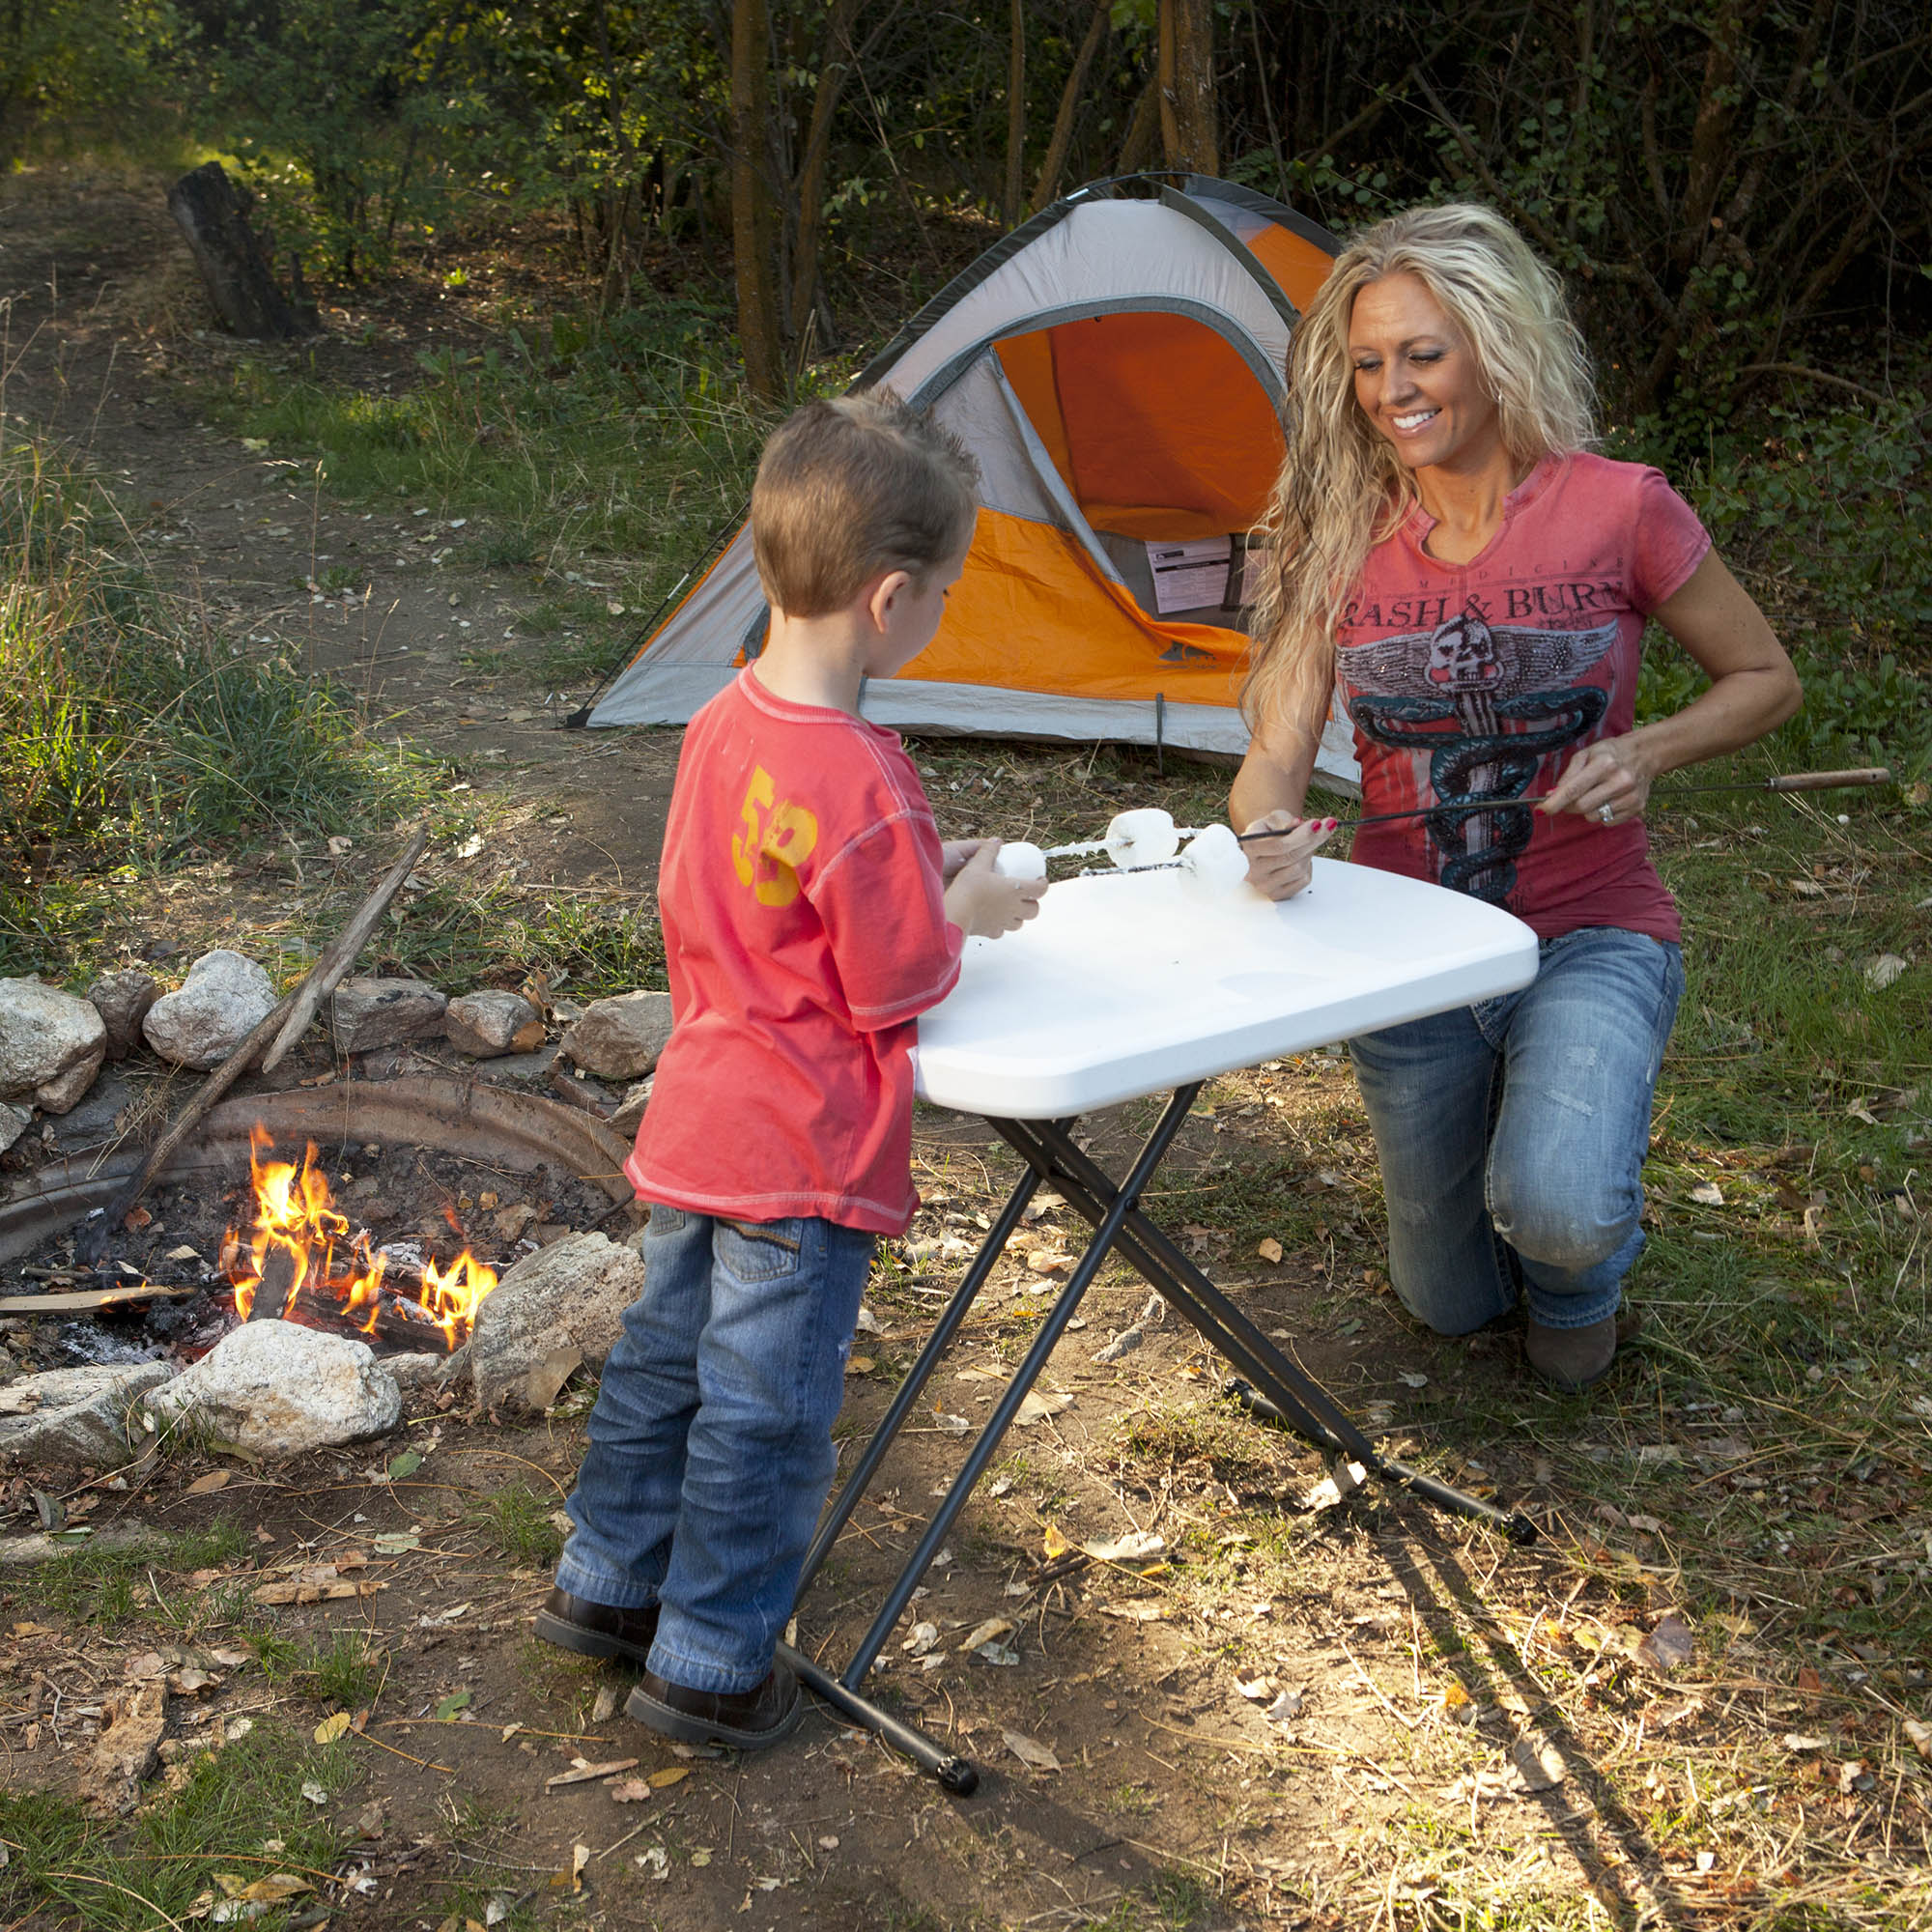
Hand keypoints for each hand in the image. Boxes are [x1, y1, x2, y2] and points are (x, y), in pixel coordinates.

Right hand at [943, 840, 1046, 937]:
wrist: (954, 912)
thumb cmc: (968, 889)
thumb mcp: (978, 864)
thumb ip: (988, 851)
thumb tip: (996, 841)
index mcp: (1016, 891)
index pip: (1040, 889)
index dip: (1043, 883)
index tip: (1040, 879)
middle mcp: (1013, 909)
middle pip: (1034, 910)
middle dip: (1033, 902)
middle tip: (1027, 895)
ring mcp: (1004, 922)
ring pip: (1020, 923)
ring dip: (1019, 916)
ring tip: (1012, 908)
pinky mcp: (992, 932)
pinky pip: (1002, 931)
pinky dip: (1002, 926)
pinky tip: (995, 919)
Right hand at [1239, 810, 1337, 901]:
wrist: (1261, 850)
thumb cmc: (1267, 833)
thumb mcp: (1272, 820)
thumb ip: (1284, 820)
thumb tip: (1299, 823)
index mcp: (1247, 848)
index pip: (1278, 845)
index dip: (1301, 835)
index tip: (1317, 823)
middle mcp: (1251, 870)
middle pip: (1291, 857)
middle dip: (1313, 840)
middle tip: (1327, 826)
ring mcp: (1263, 885)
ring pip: (1299, 869)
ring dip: (1309, 853)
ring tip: (1309, 842)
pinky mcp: (1276, 895)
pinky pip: (1303, 880)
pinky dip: (1308, 866)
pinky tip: (1303, 857)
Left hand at [1536, 734, 1655, 827]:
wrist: (1645, 754)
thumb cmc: (1610, 753)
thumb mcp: (1586, 754)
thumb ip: (1568, 775)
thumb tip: (1551, 795)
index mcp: (1604, 764)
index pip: (1573, 790)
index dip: (1554, 803)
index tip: (1541, 811)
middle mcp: (1619, 781)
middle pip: (1581, 807)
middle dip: (1569, 806)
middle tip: (1570, 798)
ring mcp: (1630, 796)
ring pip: (1593, 817)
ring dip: (1587, 810)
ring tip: (1596, 794)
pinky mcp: (1637, 807)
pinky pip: (1608, 822)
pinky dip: (1602, 814)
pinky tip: (1609, 799)